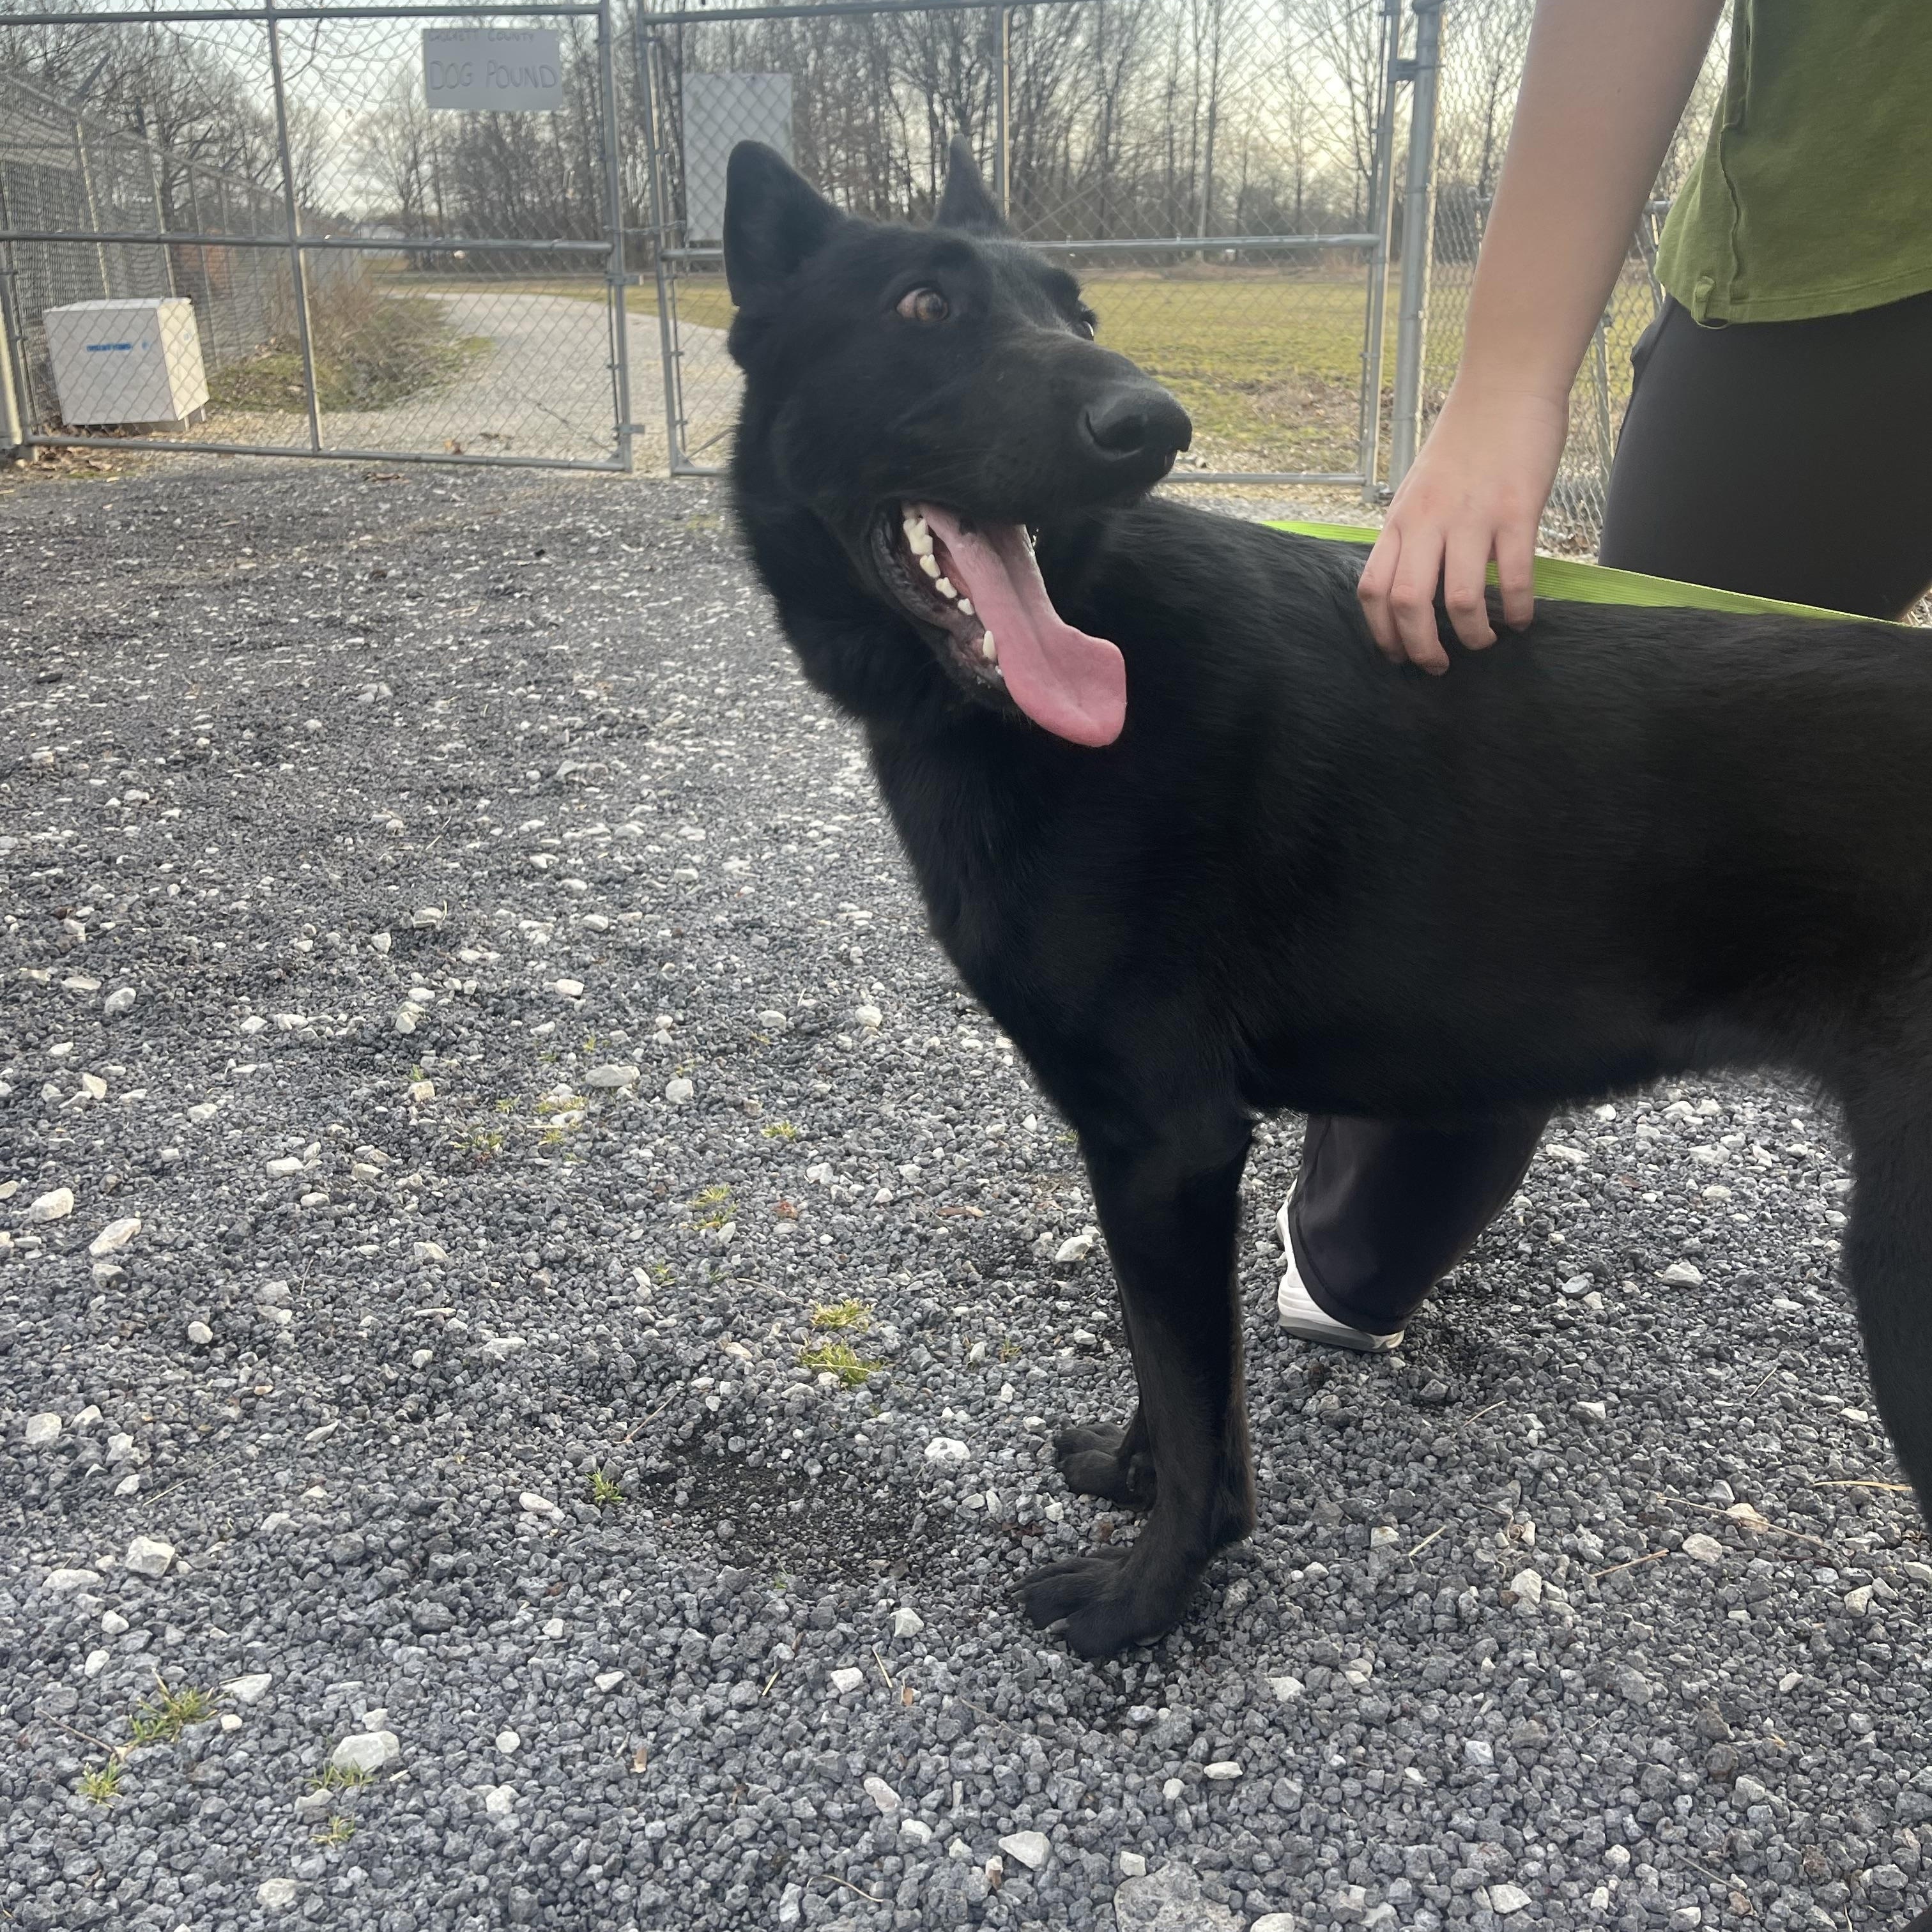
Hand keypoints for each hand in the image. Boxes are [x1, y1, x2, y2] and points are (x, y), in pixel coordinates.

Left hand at [1357, 384, 1569, 672]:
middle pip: (1407, 604)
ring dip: (1472, 635)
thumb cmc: (1464, 442)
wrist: (1505, 387)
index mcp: (1400, 520)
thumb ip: (1412, 534)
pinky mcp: (1516, 511)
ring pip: (1459, 600)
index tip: (1397, 655)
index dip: (1381, 633)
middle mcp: (1428, 522)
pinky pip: (1514, 578)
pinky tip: (1521, 620)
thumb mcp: (1418, 489)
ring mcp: (1472, 517)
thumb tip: (1409, 586)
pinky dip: (1517, 610)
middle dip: (1420, 648)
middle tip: (1438, 666)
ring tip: (1483, 642)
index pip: (1372, 589)